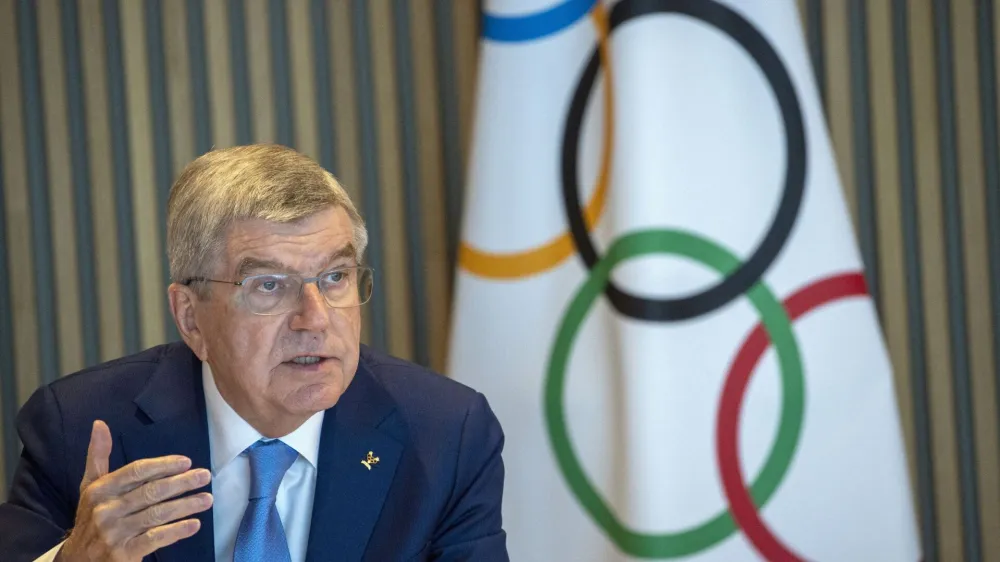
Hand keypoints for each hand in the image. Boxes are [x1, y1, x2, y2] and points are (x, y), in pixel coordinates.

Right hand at [54, 420, 212, 561]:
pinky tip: (194, 524)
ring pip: (157, 515)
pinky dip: (177, 531)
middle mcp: (106, 510)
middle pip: (151, 492)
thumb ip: (98, 456)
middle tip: (205, 476)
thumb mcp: (90, 486)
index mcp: (100, 490)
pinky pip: (155, 539)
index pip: (136, 472)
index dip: (163, 465)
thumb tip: (100, 423)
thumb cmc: (92, 516)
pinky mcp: (123, 553)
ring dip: (186, 505)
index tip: (187, 462)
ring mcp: (114, 533)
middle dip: (182, 483)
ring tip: (207, 499)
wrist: (78, 560)